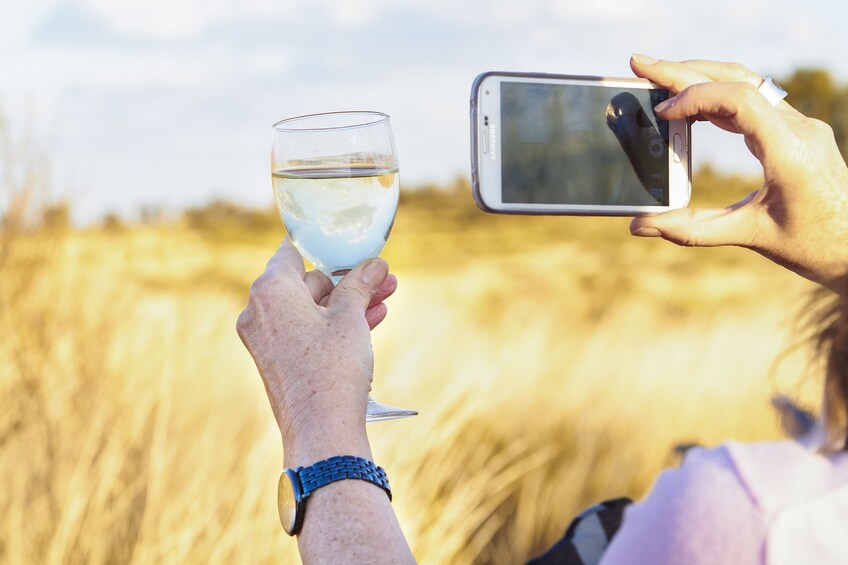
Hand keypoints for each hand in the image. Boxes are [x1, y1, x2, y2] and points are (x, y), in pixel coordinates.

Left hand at [236, 238, 397, 465]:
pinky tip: (371, 320)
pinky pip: (305, 332)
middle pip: (308, 283)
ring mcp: (264, 338)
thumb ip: (359, 284)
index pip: (295, 251)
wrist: (321, 431)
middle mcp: (258, 310)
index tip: (351, 247)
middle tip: (382, 279)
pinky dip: (333, 326)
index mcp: (270, 289)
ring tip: (385, 298)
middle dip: (348, 282)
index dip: (326, 248)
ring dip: (348, 304)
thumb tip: (374, 264)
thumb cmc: (333, 368)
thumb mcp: (351, 318)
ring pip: (311, 310)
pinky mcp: (275, 361)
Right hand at [629, 55, 847, 291]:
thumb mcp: (750, 236)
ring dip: (700, 76)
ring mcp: (801, 126)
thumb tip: (642, 225)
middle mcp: (800, 129)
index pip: (740, 100)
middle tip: (641, 64)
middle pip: (739, 80)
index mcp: (791, 151)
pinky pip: (754, 100)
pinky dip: (717, 96)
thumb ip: (692, 230)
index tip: (661, 112)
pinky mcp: (797, 132)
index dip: (696, 97)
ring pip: (747, 83)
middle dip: (685, 71)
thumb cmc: (814, 246)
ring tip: (658, 76)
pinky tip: (690, 105)